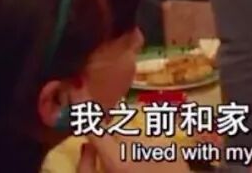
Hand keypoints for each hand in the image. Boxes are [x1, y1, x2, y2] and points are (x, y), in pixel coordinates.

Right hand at [70, 85, 185, 172]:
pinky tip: (150, 170)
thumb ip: (87, 167)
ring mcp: (159, 146)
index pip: (96, 126)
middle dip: (107, 134)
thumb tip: (86, 144)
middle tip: (105, 150)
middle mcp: (139, 147)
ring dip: (128, 147)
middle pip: (115, 129)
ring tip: (134, 168)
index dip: (85, 106)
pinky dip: (146, 153)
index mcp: (118, 160)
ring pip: (134, 138)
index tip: (77, 87)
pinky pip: (152, 145)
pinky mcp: (174, 150)